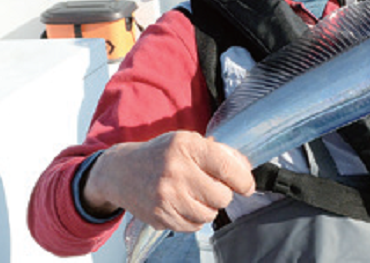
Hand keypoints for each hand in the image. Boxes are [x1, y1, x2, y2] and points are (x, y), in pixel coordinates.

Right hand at [83, 131, 254, 231]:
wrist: (122, 171)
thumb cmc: (161, 154)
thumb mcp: (188, 141)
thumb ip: (219, 153)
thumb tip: (246, 169)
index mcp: (186, 146)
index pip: (227, 168)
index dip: (243, 180)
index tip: (248, 186)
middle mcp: (175, 171)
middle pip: (221, 196)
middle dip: (223, 193)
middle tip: (214, 187)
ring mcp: (166, 196)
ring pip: (209, 214)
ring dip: (209, 207)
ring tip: (197, 195)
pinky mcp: (159, 216)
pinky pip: (193, 226)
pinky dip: (195, 218)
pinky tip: (185, 204)